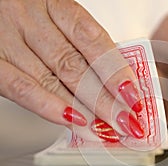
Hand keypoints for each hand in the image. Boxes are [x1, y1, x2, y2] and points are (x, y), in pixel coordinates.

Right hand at [0, 0, 143, 141]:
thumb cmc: (25, 13)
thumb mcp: (55, 19)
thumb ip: (79, 45)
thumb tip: (112, 80)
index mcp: (55, 6)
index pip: (94, 41)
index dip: (116, 71)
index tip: (133, 96)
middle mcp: (31, 20)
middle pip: (76, 67)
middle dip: (106, 100)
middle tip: (126, 121)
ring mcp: (8, 40)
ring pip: (53, 81)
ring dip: (84, 110)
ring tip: (106, 129)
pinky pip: (21, 87)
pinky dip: (49, 107)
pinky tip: (73, 121)